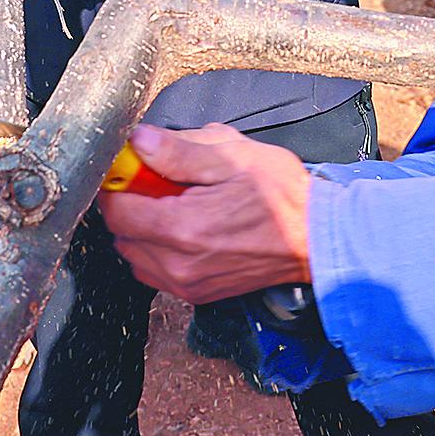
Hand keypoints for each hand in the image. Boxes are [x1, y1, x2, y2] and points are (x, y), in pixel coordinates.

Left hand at [104, 125, 312, 304]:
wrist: (317, 239)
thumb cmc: (283, 196)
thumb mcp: (234, 157)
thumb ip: (179, 150)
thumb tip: (140, 142)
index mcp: (183, 228)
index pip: (117, 210)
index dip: (118, 184)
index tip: (131, 168)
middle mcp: (179, 264)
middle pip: (122, 235)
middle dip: (131, 206)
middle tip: (156, 183)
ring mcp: (188, 284)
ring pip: (136, 256)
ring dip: (143, 230)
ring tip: (173, 206)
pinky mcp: (198, 294)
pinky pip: (156, 273)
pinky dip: (158, 251)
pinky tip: (185, 229)